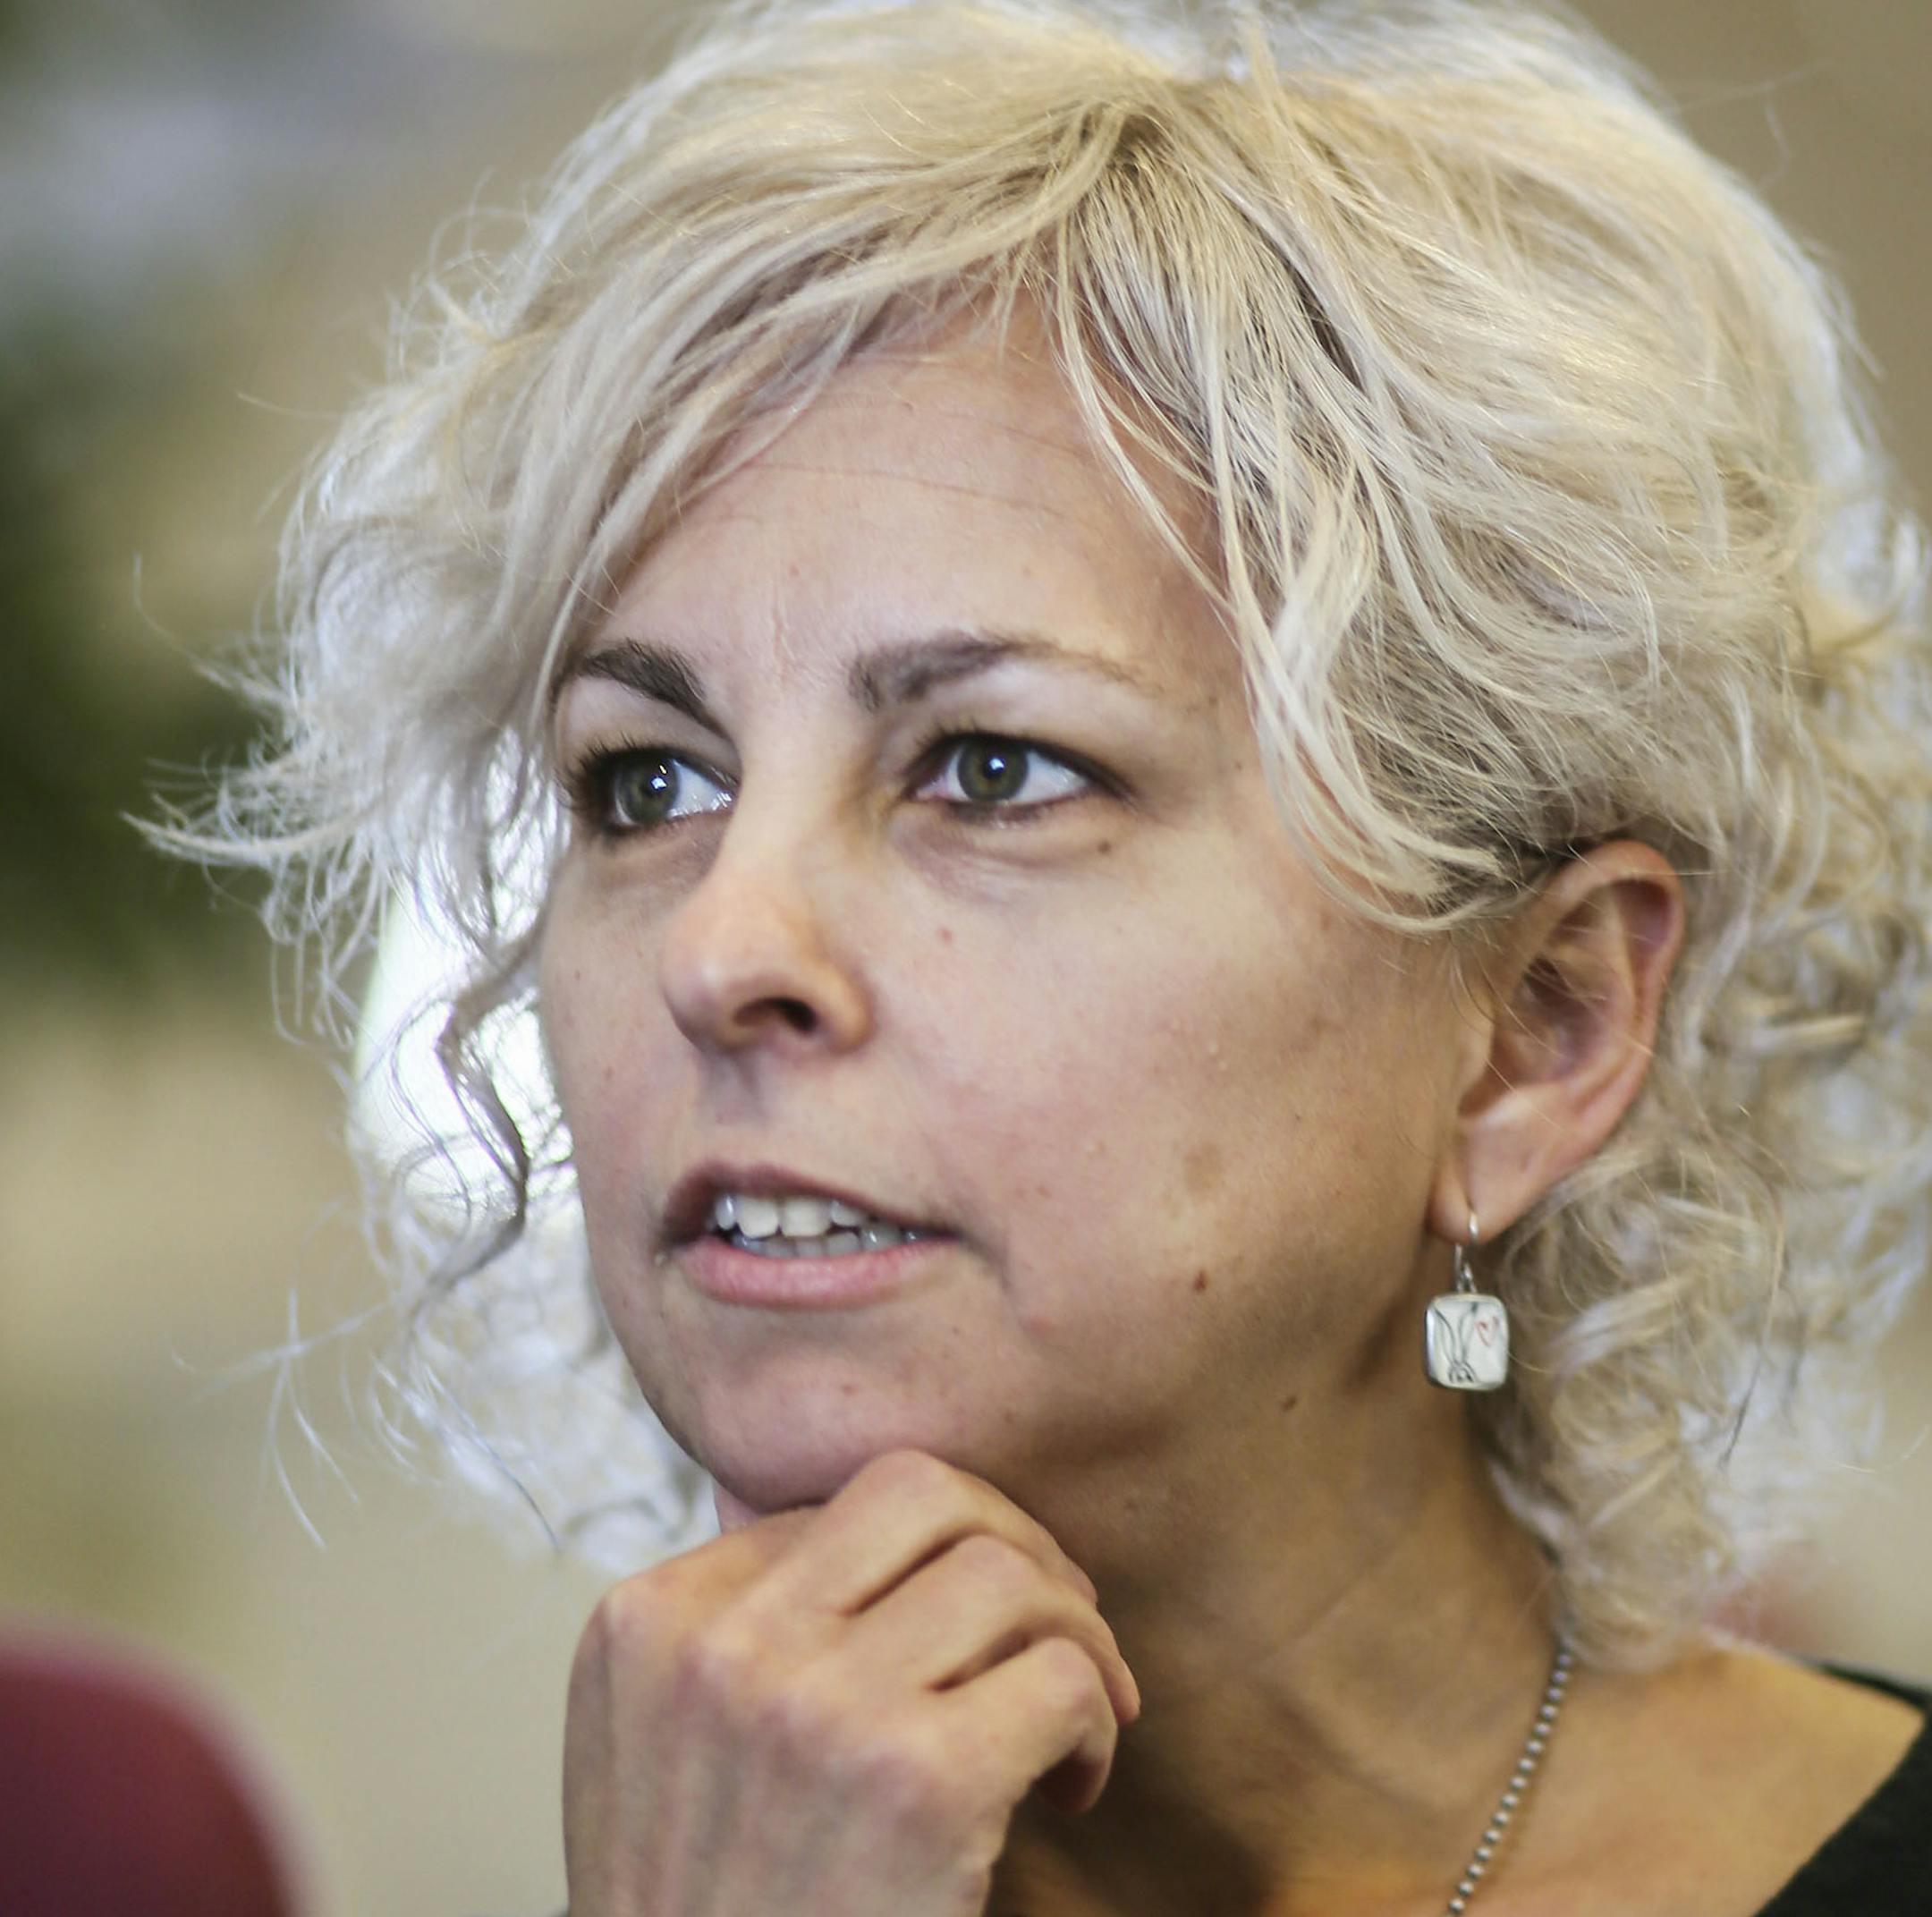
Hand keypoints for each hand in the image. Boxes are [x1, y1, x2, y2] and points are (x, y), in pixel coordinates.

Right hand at [562, 1448, 1140, 1916]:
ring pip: (1004, 1570)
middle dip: (1014, 1542)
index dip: (921, 1559)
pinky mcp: (919, 1783)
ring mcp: (817, 1709)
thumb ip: (726, 1634)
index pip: (832, 1505)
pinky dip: (1094, 1726)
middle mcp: (723, 1648)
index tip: (959, 1628)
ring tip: (1068, 1716)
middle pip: (922, 1489)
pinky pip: (1061, 1676)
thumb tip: (850, 1528)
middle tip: (1050, 1624)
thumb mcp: (651, 1753)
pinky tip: (1070, 1787)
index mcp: (649, 1625)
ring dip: (1070, 1635)